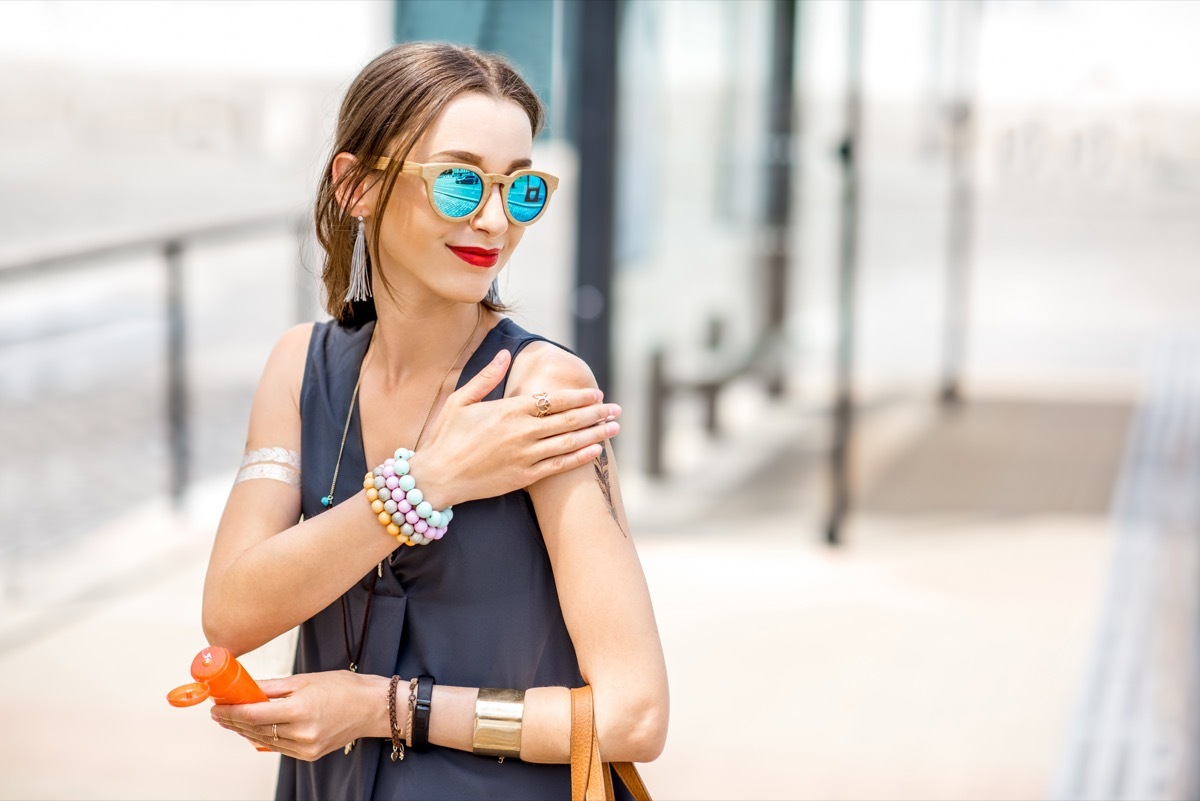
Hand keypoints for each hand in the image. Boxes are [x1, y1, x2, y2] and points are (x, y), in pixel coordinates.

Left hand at [210, 671, 386, 761]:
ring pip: (264, 740)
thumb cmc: (344, 688)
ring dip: (244, 730)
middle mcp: (302, 732)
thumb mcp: (306, 680)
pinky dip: (263, 737)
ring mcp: (306, 747)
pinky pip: (278, 747)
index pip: (255, 714)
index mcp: (301, 709)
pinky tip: (252, 729)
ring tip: (230, 720)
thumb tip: (246, 687)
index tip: (217, 706)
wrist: (372, 708)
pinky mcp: (309, 755)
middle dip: (233, 720)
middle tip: (218, 711)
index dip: (231, 711)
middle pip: (256, 729)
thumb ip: (273, 687)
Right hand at [413, 349, 621, 506]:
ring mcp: (525, 456)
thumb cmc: (447, 436)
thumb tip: (505, 354)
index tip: (597, 393)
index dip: (579, 396)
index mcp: (509, 411)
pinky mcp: (524, 477)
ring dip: (595, 433)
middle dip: (596, 412)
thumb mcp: (461, 400)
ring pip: (569, 442)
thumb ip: (487, 377)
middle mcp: (522, 432)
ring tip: (614, 427)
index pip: (553, 400)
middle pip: (569, 420)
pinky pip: (559, 466)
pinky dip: (580, 458)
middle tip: (617, 409)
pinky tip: (596, 450)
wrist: (437, 478)